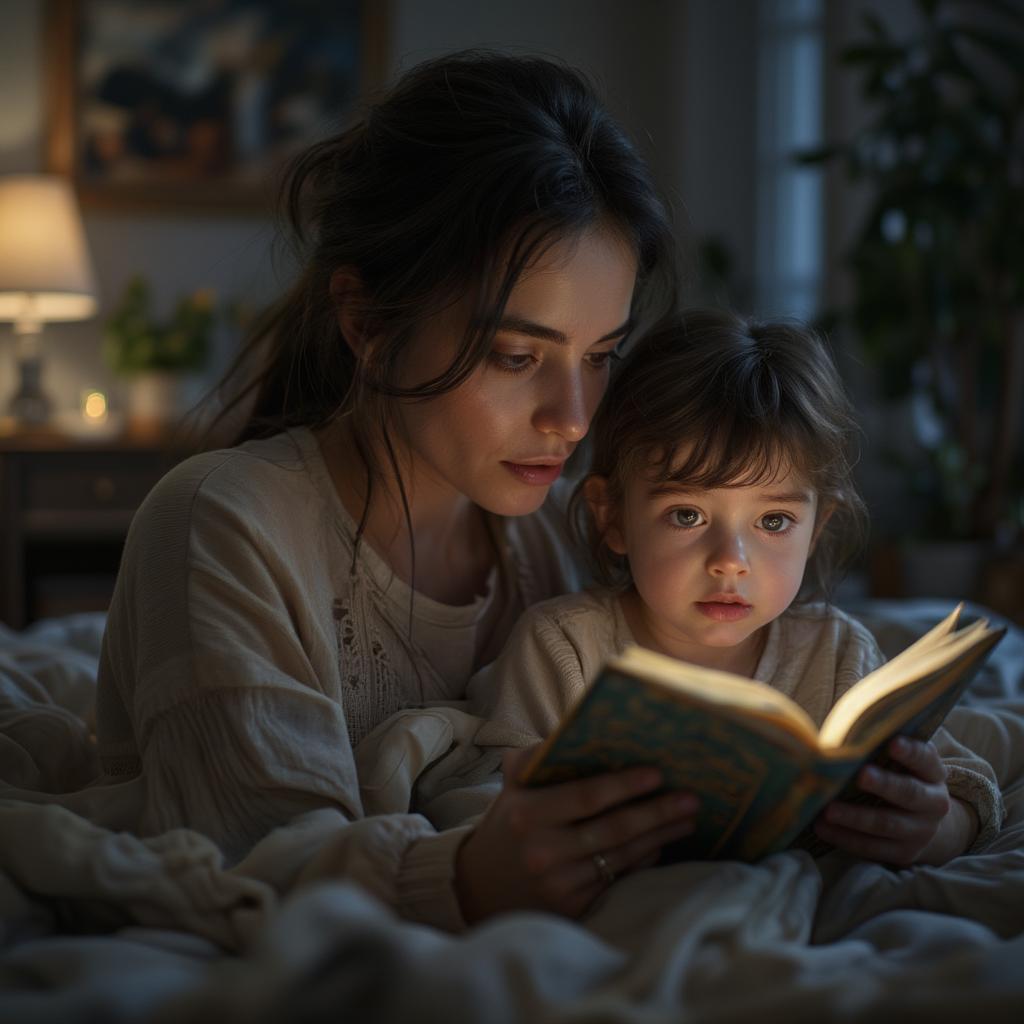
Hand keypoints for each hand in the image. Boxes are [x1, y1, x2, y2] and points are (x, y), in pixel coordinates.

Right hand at [455, 746, 698, 922]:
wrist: (482, 885)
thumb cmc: (510, 822)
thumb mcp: (513, 786)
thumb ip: (537, 758)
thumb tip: (579, 728)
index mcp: (528, 813)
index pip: (586, 796)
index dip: (624, 786)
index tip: (657, 773)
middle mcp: (543, 850)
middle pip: (613, 829)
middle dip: (657, 812)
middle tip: (690, 798)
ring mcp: (559, 883)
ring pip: (621, 856)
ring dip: (660, 836)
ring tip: (686, 818)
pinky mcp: (572, 907)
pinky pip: (618, 878)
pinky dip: (643, 859)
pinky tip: (662, 844)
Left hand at [813, 737, 974, 865]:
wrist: (920, 820)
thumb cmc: (896, 776)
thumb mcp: (898, 762)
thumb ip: (879, 748)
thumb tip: (842, 735)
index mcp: (932, 774)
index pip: (925, 760)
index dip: (911, 752)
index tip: (893, 743)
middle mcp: (934, 803)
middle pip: (909, 793)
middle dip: (884, 784)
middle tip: (860, 775)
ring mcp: (920, 831)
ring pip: (888, 824)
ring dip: (856, 817)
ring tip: (828, 810)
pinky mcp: (903, 853)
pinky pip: (873, 848)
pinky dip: (846, 838)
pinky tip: (822, 827)